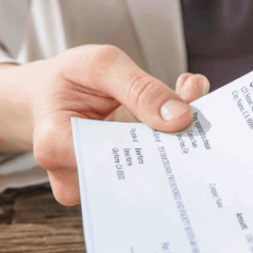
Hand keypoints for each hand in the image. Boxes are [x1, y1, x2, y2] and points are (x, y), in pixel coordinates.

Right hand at [0, 45, 209, 204]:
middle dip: (172, 146)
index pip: (115, 158)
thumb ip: (140, 88)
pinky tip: (181, 122)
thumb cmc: (69, 79)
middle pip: (136, 175)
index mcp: (56, 146)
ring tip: (193, 114)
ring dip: (174, 146)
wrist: (52, 95)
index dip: (156, 143)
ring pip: (148, 178)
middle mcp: (76, 178)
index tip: (189, 122)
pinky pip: (151, 174)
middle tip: (200, 121)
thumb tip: (180, 118)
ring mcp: (98, 187)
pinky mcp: (117, 186)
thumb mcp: (100, 66)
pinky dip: (169, 149)